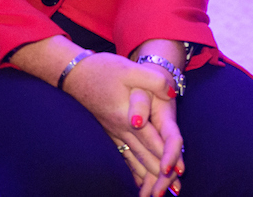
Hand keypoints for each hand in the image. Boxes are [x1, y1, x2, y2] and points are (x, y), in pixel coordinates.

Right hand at [62, 53, 180, 196]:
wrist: (74, 73)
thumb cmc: (103, 70)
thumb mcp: (129, 69)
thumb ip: (152, 81)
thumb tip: (171, 92)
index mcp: (129, 118)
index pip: (153, 142)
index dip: (167, 157)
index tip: (178, 173)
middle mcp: (121, 130)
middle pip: (145, 158)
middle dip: (160, 176)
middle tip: (175, 191)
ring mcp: (114, 133)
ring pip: (133, 161)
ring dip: (147, 177)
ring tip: (157, 194)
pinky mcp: (109, 132)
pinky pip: (123, 157)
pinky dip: (132, 171)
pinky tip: (136, 182)